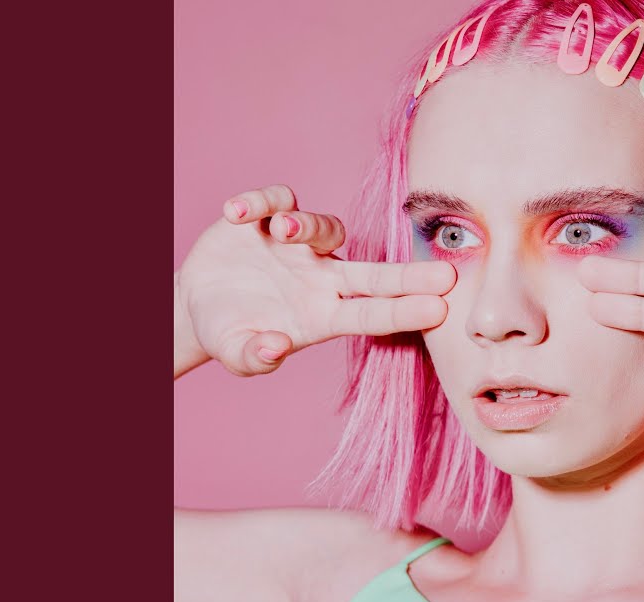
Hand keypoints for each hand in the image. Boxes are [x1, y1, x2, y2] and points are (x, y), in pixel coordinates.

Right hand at [176, 184, 455, 375]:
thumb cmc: (230, 333)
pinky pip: (276, 201)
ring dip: (307, 224)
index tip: (440, 310)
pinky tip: (236, 213)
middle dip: (408, 274)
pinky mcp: (267, 220)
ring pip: (325, 227)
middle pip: (373, 273)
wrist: (197, 304)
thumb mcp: (237, 353)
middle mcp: (321, 277)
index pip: (372, 313)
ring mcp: (298, 247)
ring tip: (281, 230)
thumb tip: (276, 348)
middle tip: (446, 274)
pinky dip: (259, 202)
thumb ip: (255, 358)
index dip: (404, 311)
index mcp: (322, 315)